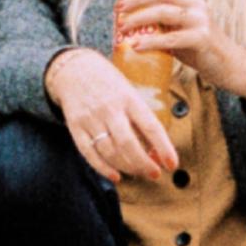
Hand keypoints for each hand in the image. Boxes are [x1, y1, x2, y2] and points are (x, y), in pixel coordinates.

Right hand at [44, 47, 176, 184]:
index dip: (163, 148)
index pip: (150, 126)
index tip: (172, 164)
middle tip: (154, 174)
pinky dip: (103, 168)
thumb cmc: (108, 82)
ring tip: (138, 172)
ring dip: (127, 167)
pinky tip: (115, 176)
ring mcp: (91, 119)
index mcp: (129, 98)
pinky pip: (89, 153)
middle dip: (144, 164)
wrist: (73, 68)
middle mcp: (110, 109)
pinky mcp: (75, 127)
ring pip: (110, 152)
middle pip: (128, 144)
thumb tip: (155, 149)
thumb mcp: (129, 91)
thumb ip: (140, 117)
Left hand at [114, 0, 245, 99]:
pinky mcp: (201, 39)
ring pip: (164, 12)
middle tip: (119, 9)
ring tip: (122, 28)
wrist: (228, 65)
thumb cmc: (199, 47)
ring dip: (139, 19)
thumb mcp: (180, 28)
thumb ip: (162, 20)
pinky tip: (136, 46)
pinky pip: (171, 38)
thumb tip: (130, 19)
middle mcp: (196, 5)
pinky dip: (151, 42)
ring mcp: (200, 20)